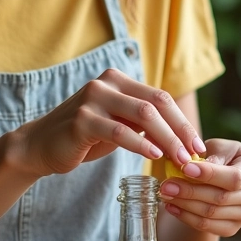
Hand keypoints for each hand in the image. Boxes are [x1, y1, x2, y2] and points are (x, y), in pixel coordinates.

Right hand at [14, 68, 206, 176]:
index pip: (160, 98)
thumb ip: (142, 122)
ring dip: (167, 139)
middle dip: (180, 130)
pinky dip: (140, 144)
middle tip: (194, 156)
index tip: (198, 146)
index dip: (183, 122)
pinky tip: (153, 156)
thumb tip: (183, 139)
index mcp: (118, 80)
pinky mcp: (82, 119)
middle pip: (156, 103)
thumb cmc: (85, 137)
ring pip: (142, 114)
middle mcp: (107, 83)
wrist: (41, 146)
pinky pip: (119, 131)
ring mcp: (93, 98)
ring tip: (180, 160)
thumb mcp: (117, 125)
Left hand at [159, 138, 240, 236]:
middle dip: (190, 191)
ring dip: (185, 205)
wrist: (220, 175)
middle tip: (166, 185)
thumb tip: (195, 166)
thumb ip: (211, 155)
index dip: (210, 174)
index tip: (185, 168)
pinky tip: (171, 206)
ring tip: (165, 194)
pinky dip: (186, 217)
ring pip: (211, 214)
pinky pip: (207, 226)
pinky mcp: (232, 227)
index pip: (234, 178)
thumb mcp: (218, 147)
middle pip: (221, 198)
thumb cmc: (219, 155)